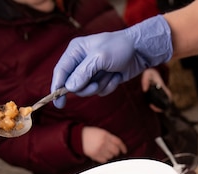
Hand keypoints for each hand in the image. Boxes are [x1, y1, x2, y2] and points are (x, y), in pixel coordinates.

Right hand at [51, 15, 172, 106]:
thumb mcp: (100, 57)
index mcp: (75, 51)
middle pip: (73, 85)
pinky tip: (117, 76)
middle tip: (96, 85)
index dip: (57, 87)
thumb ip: (83, 72)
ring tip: (111, 75)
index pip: (60, 71)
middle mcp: (81, 62)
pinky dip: (109, 86)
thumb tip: (69, 87)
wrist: (140, 50)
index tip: (57, 103)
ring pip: (87, 90)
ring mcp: (92, 72)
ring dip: (101, 86)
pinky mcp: (102, 79)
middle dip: (86, 88)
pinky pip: (100, 91)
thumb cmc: (120, 47)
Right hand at [82, 126, 126, 162]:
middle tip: (113, 152)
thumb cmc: (90, 134)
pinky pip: (104, 160)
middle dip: (116, 152)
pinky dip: (104, 159)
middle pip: (115, 151)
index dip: (123, 147)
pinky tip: (101, 155)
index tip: (124, 151)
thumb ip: (109, 138)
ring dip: (110, 155)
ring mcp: (99, 149)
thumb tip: (118, 146)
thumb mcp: (101, 132)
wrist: (78, 137)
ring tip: (104, 152)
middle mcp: (103, 142)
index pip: (118, 142)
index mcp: (106, 135)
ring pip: (110, 156)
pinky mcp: (95, 155)